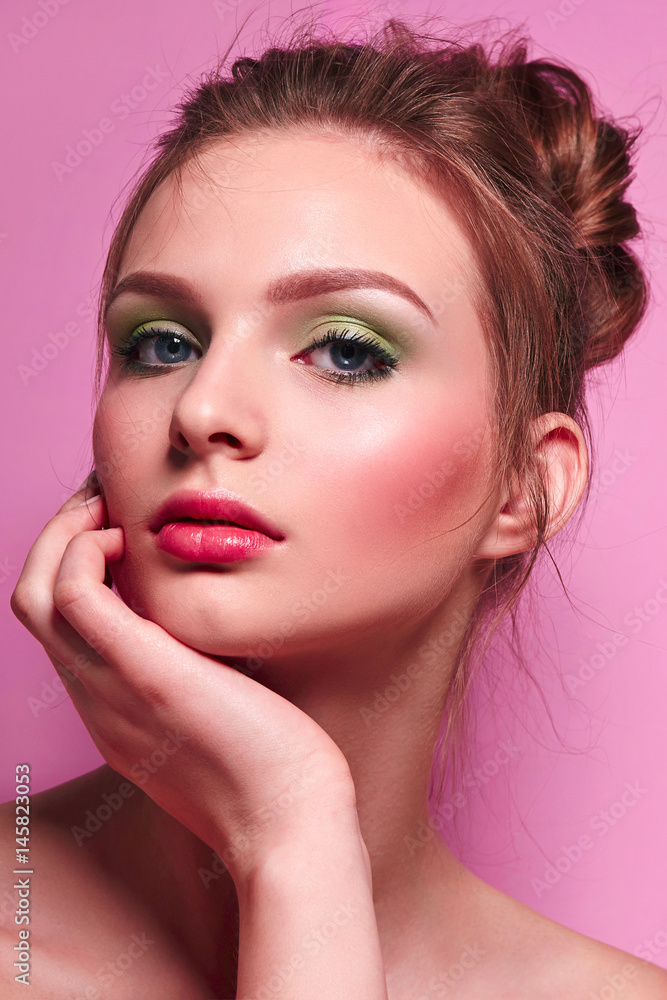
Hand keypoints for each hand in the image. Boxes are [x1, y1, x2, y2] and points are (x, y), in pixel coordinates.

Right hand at [10, 478, 355, 881]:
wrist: (290, 826)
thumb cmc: (274, 768)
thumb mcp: (220, 708)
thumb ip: (201, 667)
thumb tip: (219, 621)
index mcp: (112, 705)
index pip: (60, 625)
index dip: (74, 565)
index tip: (114, 526)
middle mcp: (95, 697)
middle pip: (31, 602)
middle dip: (57, 538)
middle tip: (101, 499)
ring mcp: (108, 687)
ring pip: (34, 594)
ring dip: (62, 534)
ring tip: (106, 505)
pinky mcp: (141, 671)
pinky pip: (73, 596)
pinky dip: (83, 552)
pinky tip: (125, 538)